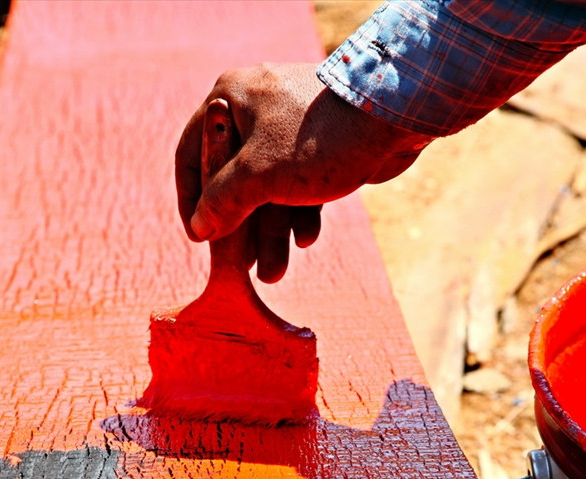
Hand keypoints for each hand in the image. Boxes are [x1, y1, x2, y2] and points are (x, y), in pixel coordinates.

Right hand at [175, 63, 425, 281]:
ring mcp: (288, 127)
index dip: (191, 200)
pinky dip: (300, 212)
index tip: (199, 238)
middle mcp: (255, 109)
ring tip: (274, 272)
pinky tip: (307, 239)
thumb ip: (223, 200)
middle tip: (243, 267)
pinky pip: (297, 184)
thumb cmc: (320, 138)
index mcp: (229, 99)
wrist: (394, 117)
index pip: (192, 154)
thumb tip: (200, 227)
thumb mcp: (259, 175)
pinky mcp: (317, 145)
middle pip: (234, 179)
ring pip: (268, 187)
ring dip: (271, 231)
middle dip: (242, 228)